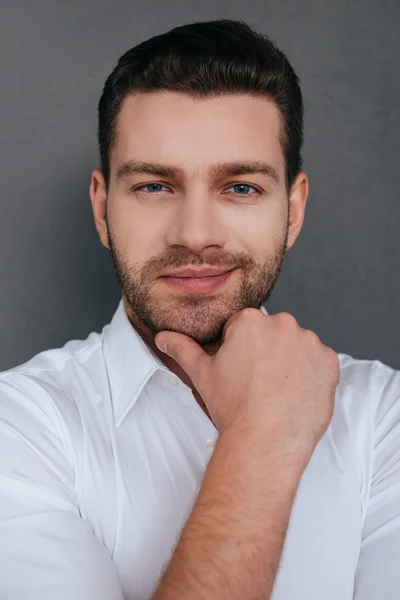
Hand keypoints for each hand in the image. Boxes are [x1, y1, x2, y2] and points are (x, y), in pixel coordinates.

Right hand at [155, 309, 339, 464]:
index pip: (245, 327)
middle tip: (258, 382)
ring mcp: (309, 343)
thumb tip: (163, 337)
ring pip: (297, 346)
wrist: (265, 441)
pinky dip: (311, 374)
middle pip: (273, 333)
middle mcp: (283, 324)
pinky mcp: (330, 362)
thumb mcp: (202, 375)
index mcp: (250, 321)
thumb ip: (183, 349)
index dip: (240, 350)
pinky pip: (320, 362)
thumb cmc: (233, 407)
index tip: (240, 370)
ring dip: (290, 361)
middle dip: (267, 351)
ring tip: (277, 390)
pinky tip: (296, 394)